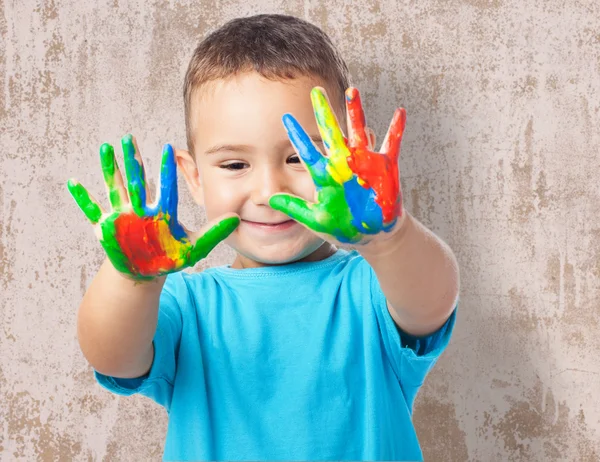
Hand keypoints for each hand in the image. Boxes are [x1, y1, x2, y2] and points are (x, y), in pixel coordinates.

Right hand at [67, 135, 238, 279]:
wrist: (146, 272)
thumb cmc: (169, 257)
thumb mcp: (195, 247)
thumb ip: (214, 233)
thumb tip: (237, 219)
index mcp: (162, 211)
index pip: (165, 186)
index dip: (167, 169)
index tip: (170, 147)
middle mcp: (141, 209)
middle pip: (136, 180)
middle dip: (132, 160)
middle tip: (128, 137)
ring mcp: (122, 216)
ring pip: (114, 188)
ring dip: (109, 169)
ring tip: (105, 148)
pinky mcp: (107, 228)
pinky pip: (92, 210)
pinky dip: (83, 198)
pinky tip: (73, 183)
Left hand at [269, 87, 405, 244]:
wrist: (372, 235)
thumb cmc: (343, 228)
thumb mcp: (315, 220)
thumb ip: (295, 208)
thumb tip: (270, 199)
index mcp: (325, 175)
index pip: (307, 151)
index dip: (297, 135)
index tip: (285, 118)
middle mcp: (342, 164)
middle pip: (331, 132)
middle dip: (324, 112)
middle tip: (316, 91)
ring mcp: (364, 163)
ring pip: (358, 132)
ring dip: (356, 112)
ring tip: (352, 91)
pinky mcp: (384, 168)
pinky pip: (391, 144)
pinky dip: (396, 129)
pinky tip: (400, 112)